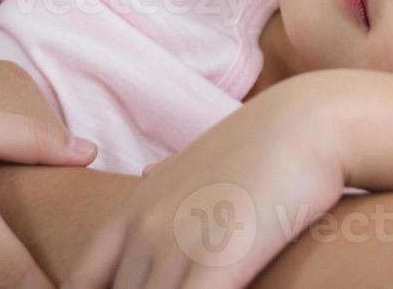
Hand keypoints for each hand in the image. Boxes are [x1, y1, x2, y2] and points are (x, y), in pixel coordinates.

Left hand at [65, 79, 345, 288]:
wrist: (312, 120)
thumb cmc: (266, 139)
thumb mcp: (200, 155)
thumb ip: (166, 174)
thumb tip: (147, 173)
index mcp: (134, 210)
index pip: (80, 281)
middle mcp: (145, 230)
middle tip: (181, 288)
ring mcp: (178, 245)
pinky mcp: (219, 261)